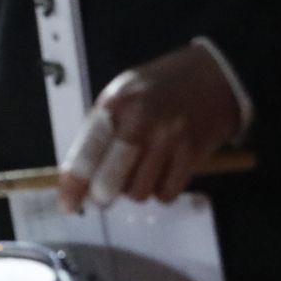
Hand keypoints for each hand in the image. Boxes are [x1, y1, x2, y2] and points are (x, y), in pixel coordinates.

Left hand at [56, 43, 242, 212]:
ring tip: (140, 172)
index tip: (66, 205)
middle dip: (103, 195)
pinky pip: (167, 193)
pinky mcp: (193, 154)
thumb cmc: (160, 86)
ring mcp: (168, 139)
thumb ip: (102, 127)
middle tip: (102, 198)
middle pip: (111, 179)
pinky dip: (161, 192)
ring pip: (139, 191)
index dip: (74, 183)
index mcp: (115, 104)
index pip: (87, 150)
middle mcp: (139, 122)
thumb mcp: (122, 93)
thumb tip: (81, 171)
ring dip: (134, 190)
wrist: (214, 75)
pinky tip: (162, 174)